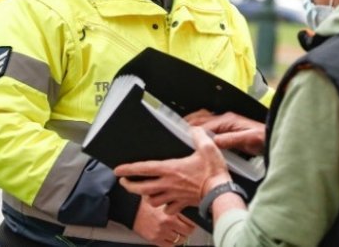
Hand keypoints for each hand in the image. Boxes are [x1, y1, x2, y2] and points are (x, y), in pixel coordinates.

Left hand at [116, 127, 231, 213]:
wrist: (221, 193)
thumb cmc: (213, 172)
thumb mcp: (207, 147)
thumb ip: (198, 135)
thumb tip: (194, 128)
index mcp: (170, 169)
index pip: (143, 169)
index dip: (128, 169)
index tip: (118, 170)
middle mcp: (168, 184)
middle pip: (142, 188)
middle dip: (130, 186)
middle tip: (124, 183)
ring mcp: (174, 196)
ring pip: (152, 201)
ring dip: (147, 197)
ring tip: (144, 193)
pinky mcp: (183, 204)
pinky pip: (168, 210)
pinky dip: (165, 208)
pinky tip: (165, 205)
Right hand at [131, 200, 196, 245]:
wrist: (131, 209)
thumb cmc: (145, 202)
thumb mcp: (162, 199)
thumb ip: (173, 204)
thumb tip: (185, 204)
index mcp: (170, 211)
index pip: (190, 221)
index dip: (192, 221)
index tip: (191, 221)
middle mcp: (167, 223)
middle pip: (187, 231)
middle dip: (188, 230)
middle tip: (186, 228)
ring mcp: (161, 232)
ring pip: (180, 240)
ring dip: (180, 237)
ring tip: (177, 232)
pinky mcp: (155, 239)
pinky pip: (170, 245)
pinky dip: (172, 242)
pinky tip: (170, 237)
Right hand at [185, 110, 265, 154]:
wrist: (273, 137)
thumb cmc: (264, 138)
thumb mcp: (248, 140)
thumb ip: (231, 139)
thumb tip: (214, 141)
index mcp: (228, 120)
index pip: (205, 125)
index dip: (194, 131)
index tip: (183, 136)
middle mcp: (226, 119)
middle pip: (202, 119)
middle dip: (189, 123)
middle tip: (176, 130)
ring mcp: (227, 122)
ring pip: (204, 120)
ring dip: (194, 124)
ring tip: (182, 130)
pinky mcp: (229, 128)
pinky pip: (210, 126)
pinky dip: (201, 128)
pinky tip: (197, 135)